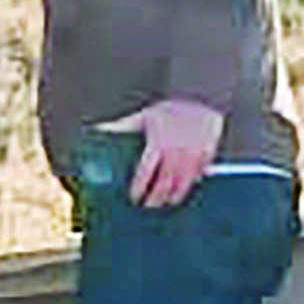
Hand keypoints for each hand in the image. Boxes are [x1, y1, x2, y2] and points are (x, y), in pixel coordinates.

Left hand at [98, 97, 224, 207]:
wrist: (200, 96)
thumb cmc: (168, 111)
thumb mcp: (144, 117)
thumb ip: (122, 126)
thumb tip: (95, 131)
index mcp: (158, 140)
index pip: (146, 171)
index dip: (140, 187)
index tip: (134, 198)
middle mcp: (176, 147)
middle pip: (165, 181)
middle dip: (156, 197)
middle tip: (149, 207)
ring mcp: (194, 151)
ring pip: (184, 181)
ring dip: (175, 195)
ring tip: (167, 203)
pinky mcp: (208, 152)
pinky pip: (199, 173)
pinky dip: (192, 184)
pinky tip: (184, 190)